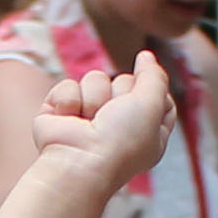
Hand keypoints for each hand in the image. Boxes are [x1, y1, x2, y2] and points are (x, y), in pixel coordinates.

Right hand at [33, 59, 176, 184]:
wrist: (77, 161)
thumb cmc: (120, 141)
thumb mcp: (152, 105)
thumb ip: (154, 76)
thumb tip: (146, 56)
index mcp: (146, 131)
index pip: (156, 96)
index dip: (151, 92)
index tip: (144, 105)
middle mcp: (117, 126)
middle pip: (125, 82)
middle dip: (120, 93)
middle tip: (113, 116)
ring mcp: (88, 118)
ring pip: (96, 79)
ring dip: (94, 97)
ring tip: (88, 121)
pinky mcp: (61, 112)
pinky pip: (68, 85)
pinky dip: (68, 100)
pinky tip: (67, 119)